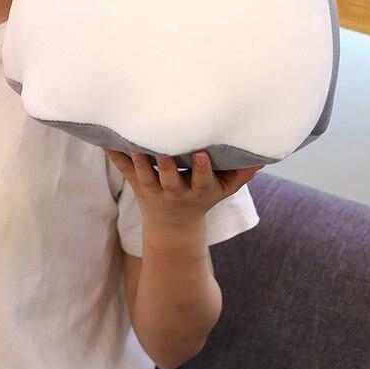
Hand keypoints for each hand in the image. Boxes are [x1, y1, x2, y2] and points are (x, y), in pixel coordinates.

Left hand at [104, 149, 263, 231]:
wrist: (173, 228)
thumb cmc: (202, 199)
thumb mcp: (225, 190)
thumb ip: (242, 174)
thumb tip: (264, 155)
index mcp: (199, 191)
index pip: (203, 181)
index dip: (203, 169)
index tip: (203, 155)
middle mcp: (175, 191)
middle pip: (170, 179)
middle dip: (166, 164)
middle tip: (163, 147)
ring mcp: (154, 188)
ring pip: (145, 174)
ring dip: (139, 160)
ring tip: (134, 142)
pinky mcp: (137, 183)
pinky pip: (124, 170)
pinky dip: (115, 156)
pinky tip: (105, 140)